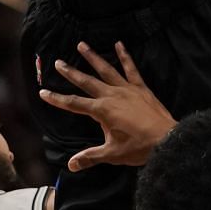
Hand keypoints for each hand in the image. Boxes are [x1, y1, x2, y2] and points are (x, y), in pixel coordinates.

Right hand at [39, 41, 176, 170]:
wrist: (167, 140)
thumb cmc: (139, 148)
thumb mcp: (112, 154)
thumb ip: (90, 157)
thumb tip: (71, 165)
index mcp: (102, 111)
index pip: (74, 104)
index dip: (57, 99)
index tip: (43, 93)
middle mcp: (111, 95)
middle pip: (86, 81)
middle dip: (71, 72)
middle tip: (58, 61)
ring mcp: (126, 89)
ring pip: (105, 70)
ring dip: (92, 57)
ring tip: (81, 44)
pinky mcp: (140, 88)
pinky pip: (131, 68)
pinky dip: (125, 56)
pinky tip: (119, 44)